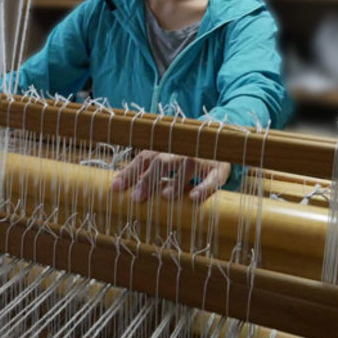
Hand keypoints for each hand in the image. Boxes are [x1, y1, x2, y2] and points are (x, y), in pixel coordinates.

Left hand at [111, 151, 229, 201]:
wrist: (220, 139)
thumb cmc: (185, 154)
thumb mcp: (165, 158)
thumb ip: (146, 169)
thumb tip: (119, 183)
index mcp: (165, 148)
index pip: (144, 158)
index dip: (130, 172)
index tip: (116, 188)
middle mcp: (181, 150)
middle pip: (162, 162)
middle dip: (148, 180)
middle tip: (137, 198)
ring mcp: (201, 158)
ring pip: (187, 167)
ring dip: (176, 181)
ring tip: (165, 196)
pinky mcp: (219, 169)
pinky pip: (212, 179)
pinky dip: (203, 188)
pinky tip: (193, 198)